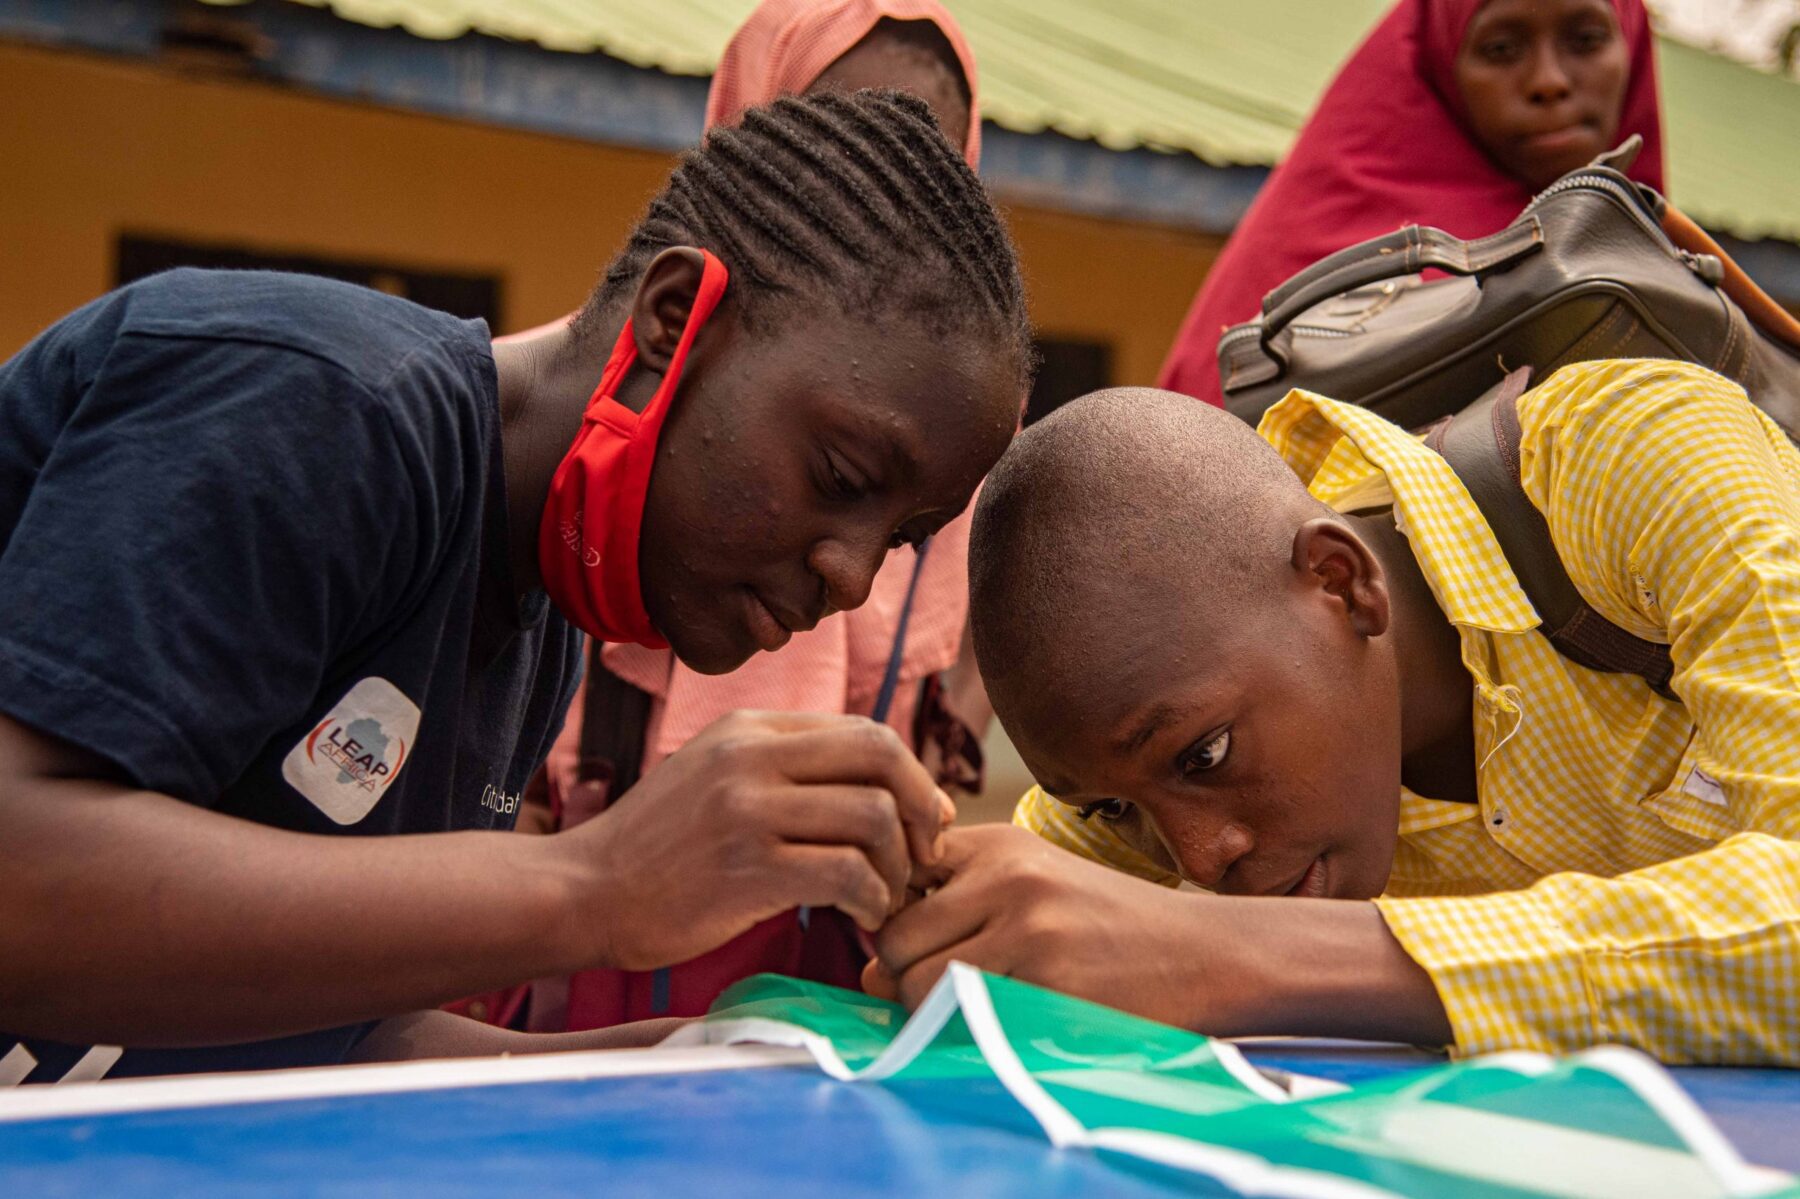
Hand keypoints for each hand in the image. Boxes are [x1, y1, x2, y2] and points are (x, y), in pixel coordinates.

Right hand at [564, 711, 953, 970]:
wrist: (583, 892)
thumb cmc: (657, 848)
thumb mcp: (714, 774)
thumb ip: (781, 765)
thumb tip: (871, 779)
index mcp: (750, 727)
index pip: (863, 731)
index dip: (910, 777)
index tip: (922, 821)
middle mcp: (752, 755)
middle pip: (881, 755)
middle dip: (921, 808)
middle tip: (924, 856)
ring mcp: (748, 809)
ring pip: (873, 815)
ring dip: (898, 866)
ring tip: (885, 896)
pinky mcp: (748, 867)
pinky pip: (847, 873)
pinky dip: (872, 899)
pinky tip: (861, 917)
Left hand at [864, 824, 1451, 1043]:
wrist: (1207, 953)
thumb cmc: (1110, 928)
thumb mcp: (1032, 891)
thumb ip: (951, 914)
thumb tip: (869, 975)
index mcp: (1000, 844)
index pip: (896, 877)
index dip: (896, 921)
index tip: (928, 943)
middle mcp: (1008, 876)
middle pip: (892, 937)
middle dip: (905, 975)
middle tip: (952, 989)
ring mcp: (1029, 929)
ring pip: (915, 983)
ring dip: (930, 1010)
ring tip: (981, 1007)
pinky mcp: (1048, 983)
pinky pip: (962, 1019)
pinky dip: (971, 1032)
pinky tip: (1013, 1020)